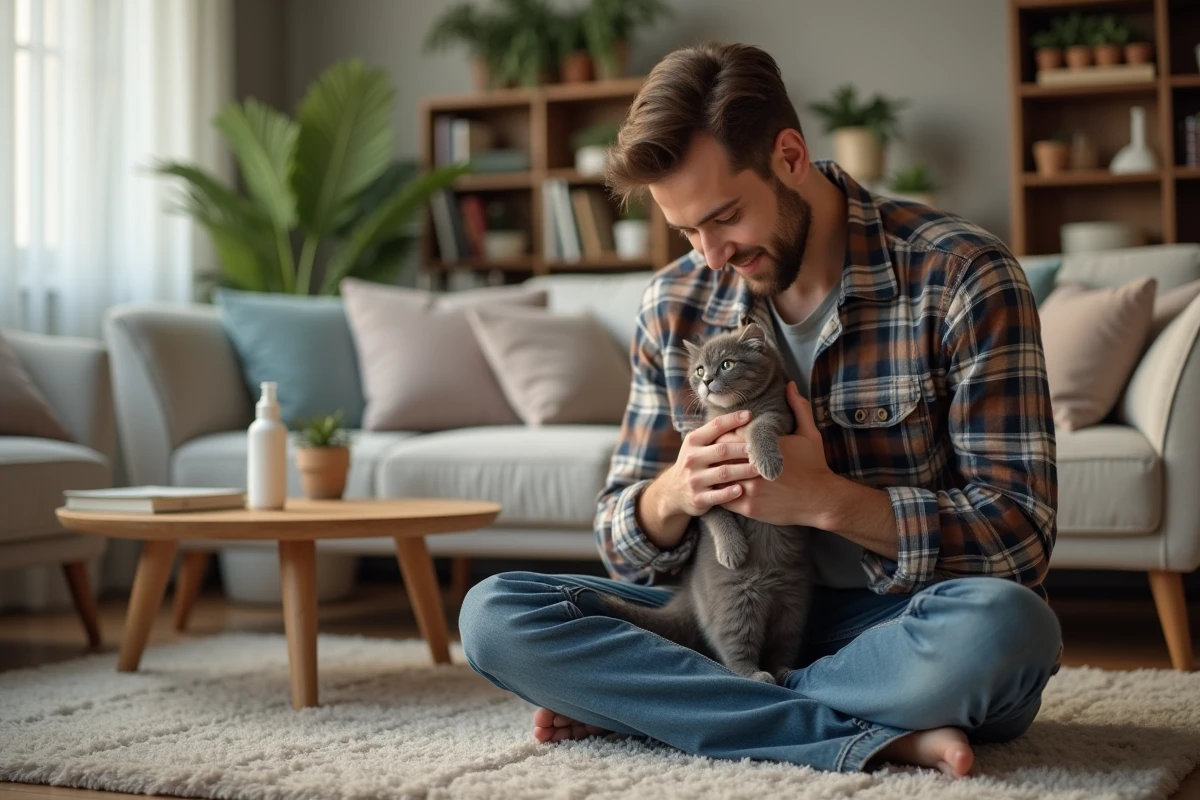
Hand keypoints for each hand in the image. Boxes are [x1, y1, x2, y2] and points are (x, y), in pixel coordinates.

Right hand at [665, 409, 761, 516]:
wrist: (673, 492)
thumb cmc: (695, 463)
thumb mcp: (698, 445)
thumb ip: (716, 433)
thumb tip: (746, 416)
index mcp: (693, 441)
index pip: (715, 426)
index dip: (733, 420)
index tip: (750, 415)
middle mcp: (692, 458)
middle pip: (723, 450)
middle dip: (744, 449)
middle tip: (761, 449)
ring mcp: (694, 479)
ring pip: (724, 473)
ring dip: (744, 470)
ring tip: (761, 469)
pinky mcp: (698, 498)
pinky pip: (717, 495)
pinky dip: (730, 492)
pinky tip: (741, 489)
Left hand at [720, 382, 833, 526]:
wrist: (821, 500)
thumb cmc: (814, 466)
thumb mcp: (809, 433)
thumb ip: (798, 408)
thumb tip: (790, 385)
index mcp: (764, 446)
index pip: (730, 434)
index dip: (723, 435)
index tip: (722, 437)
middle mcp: (754, 466)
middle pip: (721, 455)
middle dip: (716, 454)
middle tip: (711, 453)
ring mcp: (751, 487)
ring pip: (720, 477)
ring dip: (714, 473)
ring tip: (710, 470)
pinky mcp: (750, 507)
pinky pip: (724, 498)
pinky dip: (719, 493)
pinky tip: (719, 489)